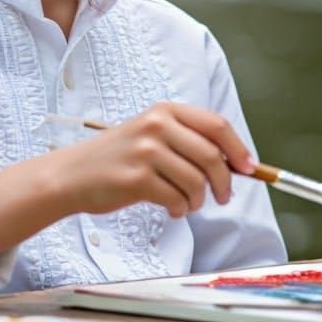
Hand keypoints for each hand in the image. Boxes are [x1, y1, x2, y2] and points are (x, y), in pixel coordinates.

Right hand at [54, 101, 256, 217]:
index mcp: (165, 111)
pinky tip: (168, 208)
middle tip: (221, 197)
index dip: (238, 148)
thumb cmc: (119, 158)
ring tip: (185, 203)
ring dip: (197, 201)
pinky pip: (176, 200)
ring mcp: (145, 151)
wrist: (73, 174)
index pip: (216, 125)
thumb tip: (235, 163)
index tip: (248, 168)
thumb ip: (189, 142)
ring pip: (196, 182)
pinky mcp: (136, 178)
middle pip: (211, 156)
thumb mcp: (153, 135)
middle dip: (223, 182)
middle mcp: (156, 125)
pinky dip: (179, 210)